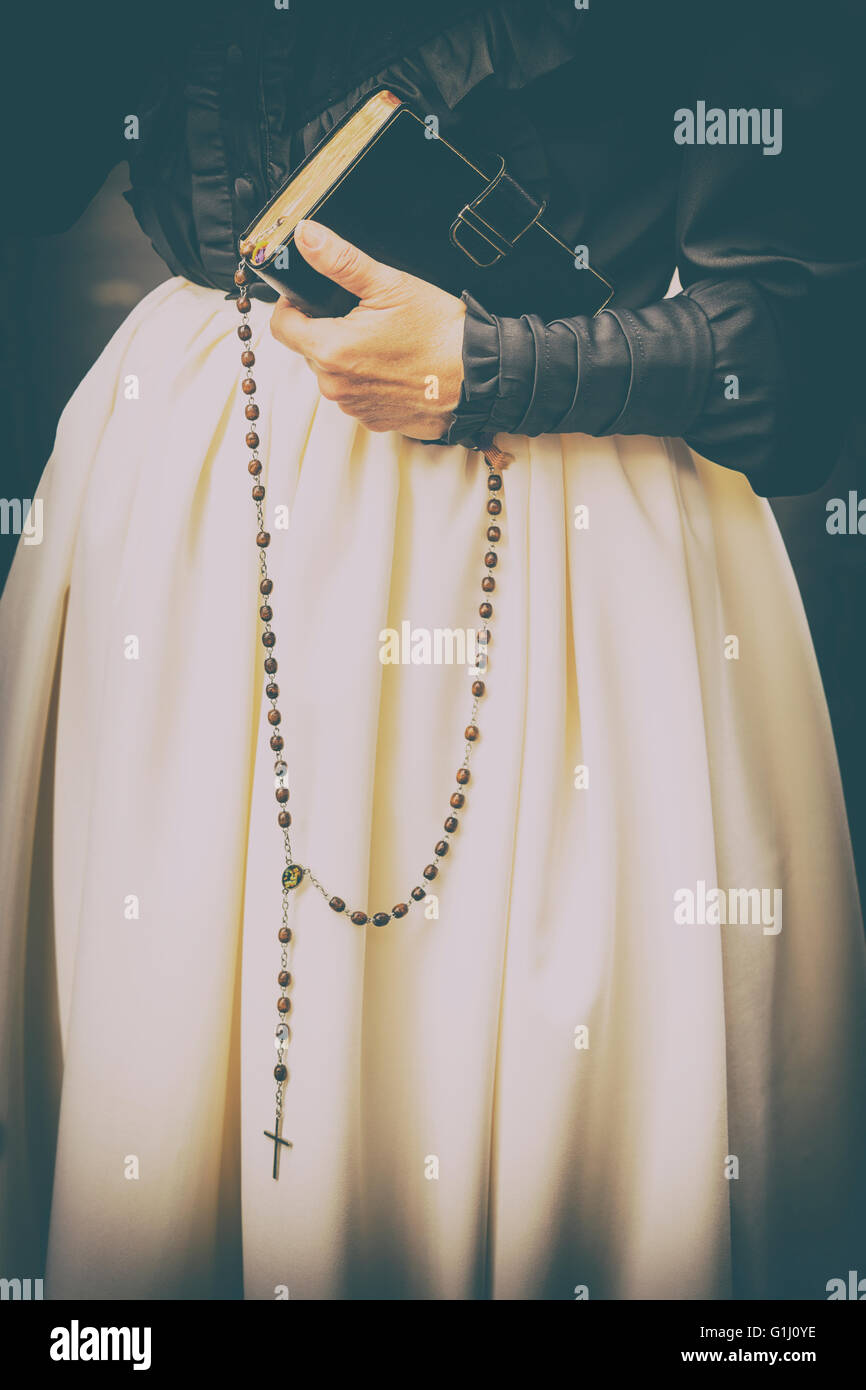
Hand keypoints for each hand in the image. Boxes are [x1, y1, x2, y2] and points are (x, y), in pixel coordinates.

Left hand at [269, 219, 465, 438]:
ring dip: (347, 358)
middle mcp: (336, 386)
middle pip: (308, 350)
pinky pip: (356, 395)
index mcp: (331, 350)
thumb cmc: (439, 334)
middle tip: (362, 316)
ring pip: (332, 375)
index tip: (313, 299)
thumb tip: (306, 236)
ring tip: (383, 342)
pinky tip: (393, 366)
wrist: (479, 377)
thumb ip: (340, 260)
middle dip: (326, 330)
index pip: (281, 327)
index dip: (292, 306)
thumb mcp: (389, 284)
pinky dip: (367, 380)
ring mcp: (355, 407)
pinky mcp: (374, 421)